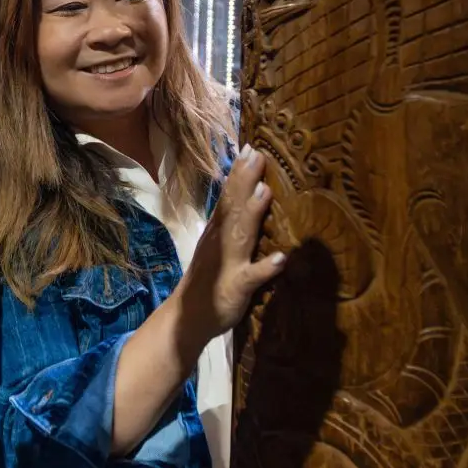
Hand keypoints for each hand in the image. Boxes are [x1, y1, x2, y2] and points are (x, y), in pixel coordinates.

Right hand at [172, 144, 286, 352]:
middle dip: (244, 181)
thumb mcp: (218, 247)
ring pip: (240, 235)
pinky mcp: (234, 288)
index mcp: (217, 233)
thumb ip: (233, 223)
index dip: (238, 174)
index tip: (250, 148)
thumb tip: (252, 193)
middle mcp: (220, 243)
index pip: (227, 198)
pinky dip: (265, 268)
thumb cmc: (208, 281)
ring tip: (265, 192)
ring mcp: (226, 265)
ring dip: (252, 214)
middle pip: (232, 208)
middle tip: (257, 155)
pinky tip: (280, 259)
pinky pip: (250, 278)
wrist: (186, 319)